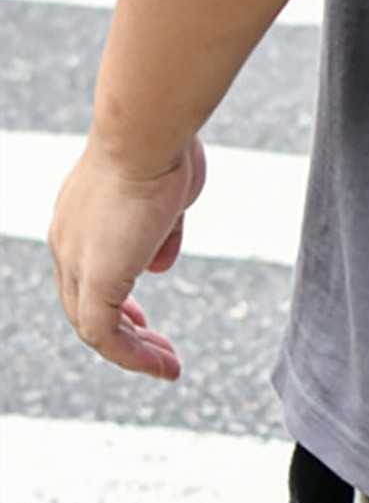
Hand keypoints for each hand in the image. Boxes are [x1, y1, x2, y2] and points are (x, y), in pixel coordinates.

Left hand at [48, 136, 207, 379]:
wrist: (147, 134)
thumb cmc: (164, 151)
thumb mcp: (166, 199)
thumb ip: (160, 234)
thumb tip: (157, 265)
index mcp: (79, 220)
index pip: (85, 276)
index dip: (116, 305)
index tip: (145, 322)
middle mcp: (66, 242)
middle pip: (82, 306)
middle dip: (124, 335)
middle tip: (160, 354)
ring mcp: (76, 260)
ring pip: (91, 327)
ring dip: (132, 353)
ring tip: (168, 368)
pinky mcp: (97, 278)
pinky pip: (105, 335)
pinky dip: (133, 357)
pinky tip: (163, 367)